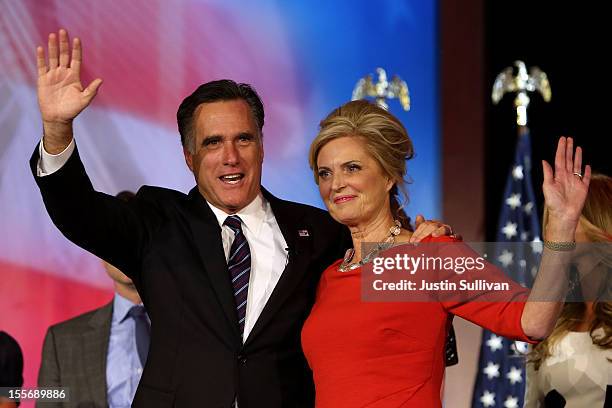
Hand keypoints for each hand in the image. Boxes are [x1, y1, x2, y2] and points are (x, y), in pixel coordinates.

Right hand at [37, 29, 101, 150]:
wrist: (58, 117)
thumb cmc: (72, 109)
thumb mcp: (84, 100)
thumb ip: (92, 90)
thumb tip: (101, 80)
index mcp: (74, 76)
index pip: (76, 59)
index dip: (76, 49)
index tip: (77, 39)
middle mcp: (64, 73)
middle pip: (64, 55)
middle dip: (64, 43)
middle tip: (63, 31)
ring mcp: (53, 75)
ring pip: (53, 57)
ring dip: (52, 47)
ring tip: (52, 35)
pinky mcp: (43, 79)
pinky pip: (42, 66)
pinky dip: (41, 57)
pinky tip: (41, 48)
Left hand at [410, 214, 458, 242]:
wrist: (441, 251)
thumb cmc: (430, 242)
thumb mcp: (424, 235)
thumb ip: (420, 226)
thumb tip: (419, 216)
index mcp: (432, 224)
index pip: (424, 225)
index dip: (417, 233)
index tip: (412, 242)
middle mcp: (440, 226)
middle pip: (432, 226)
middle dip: (423, 234)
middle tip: (417, 243)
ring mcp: (448, 231)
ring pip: (444, 229)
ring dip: (439, 231)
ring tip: (433, 235)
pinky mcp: (456, 238)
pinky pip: (457, 236)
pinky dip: (456, 236)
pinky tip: (452, 238)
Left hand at [542, 137, 590, 239]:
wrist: (563, 215)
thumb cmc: (553, 202)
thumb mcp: (547, 186)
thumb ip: (547, 173)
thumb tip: (544, 161)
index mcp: (558, 175)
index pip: (560, 159)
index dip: (561, 149)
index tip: (562, 139)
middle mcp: (566, 177)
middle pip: (568, 160)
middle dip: (568, 149)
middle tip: (569, 139)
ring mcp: (575, 182)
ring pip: (577, 165)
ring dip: (577, 156)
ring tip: (578, 147)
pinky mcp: (583, 188)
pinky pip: (585, 177)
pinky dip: (586, 171)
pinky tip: (587, 165)